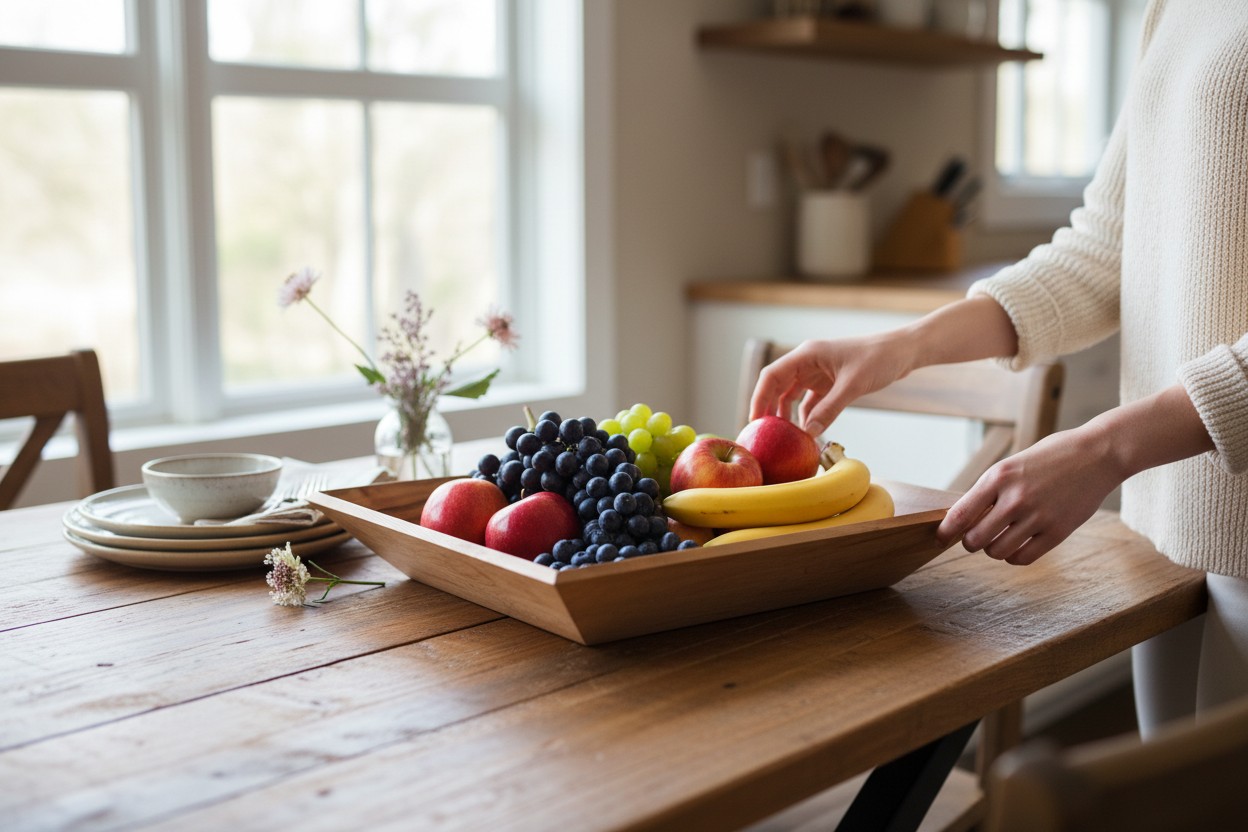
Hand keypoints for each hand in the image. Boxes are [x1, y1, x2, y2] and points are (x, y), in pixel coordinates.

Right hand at [749, 334, 914, 435]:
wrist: (902, 352)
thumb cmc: (879, 358)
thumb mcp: (853, 385)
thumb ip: (830, 409)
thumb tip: (808, 433)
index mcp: (807, 355)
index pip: (772, 376)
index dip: (759, 398)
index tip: (754, 420)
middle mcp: (807, 363)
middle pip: (777, 386)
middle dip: (768, 409)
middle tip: (762, 434)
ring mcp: (817, 373)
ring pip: (791, 396)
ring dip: (786, 415)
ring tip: (782, 437)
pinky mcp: (828, 384)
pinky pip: (809, 403)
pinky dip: (806, 417)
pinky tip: (806, 433)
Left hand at [937, 424, 1120, 564]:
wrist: (1097, 454)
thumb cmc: (1050, 457)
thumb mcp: (1012, 465)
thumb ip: (989, 490)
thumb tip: (963, 518)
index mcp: (999, 476)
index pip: (960, 514)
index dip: (946, 531)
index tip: (941, 537)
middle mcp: (1015, 498)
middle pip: (974, 540)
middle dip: (971, 541)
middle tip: (976, 537)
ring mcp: (1037, 516)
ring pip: (997, 552)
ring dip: (993, 549)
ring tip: (999, 539)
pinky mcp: (1058, 531)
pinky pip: (1022, 558)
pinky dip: (1013, 557)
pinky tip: (1016, 546)